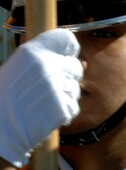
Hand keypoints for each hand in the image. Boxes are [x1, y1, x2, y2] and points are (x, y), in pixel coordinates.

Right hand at [0, 28, 82, 166]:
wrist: (0, 130)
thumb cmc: (6, 100)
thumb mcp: (17, 68)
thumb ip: (42, 59)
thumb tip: (69, 57)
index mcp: (31, 51)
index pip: (65, 38)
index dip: (69, 49)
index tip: (66, 57)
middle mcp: (45, 65)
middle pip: (75, 66)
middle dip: (68, 77)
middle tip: (51, 89)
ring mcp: (55, 86)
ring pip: (75, 88)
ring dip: (65, 97)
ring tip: (44, 104)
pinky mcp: (61, 106)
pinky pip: (73, 107)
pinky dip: (63, 113)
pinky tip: (46, 115)